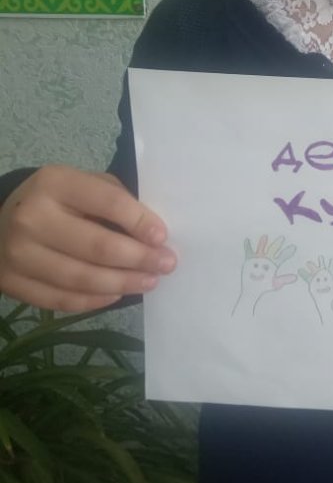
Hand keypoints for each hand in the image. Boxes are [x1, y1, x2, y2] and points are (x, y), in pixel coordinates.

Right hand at [0, 166, 174, 311]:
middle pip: (98, 246)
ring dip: (123, 283)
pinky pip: (61, 299)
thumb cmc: (55, 199)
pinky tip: (116, 293)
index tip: (163, 237)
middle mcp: (33, 218)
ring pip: (82, 278)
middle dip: (139, 258)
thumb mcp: (81, 184)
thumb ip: (113, 199)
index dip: (140, 222)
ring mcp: (19, 254)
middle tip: (166, 264)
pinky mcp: (11, 283)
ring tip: (149, 281)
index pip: (108, 202)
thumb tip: (151, 233)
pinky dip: (95, 300)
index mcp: (55, 183)